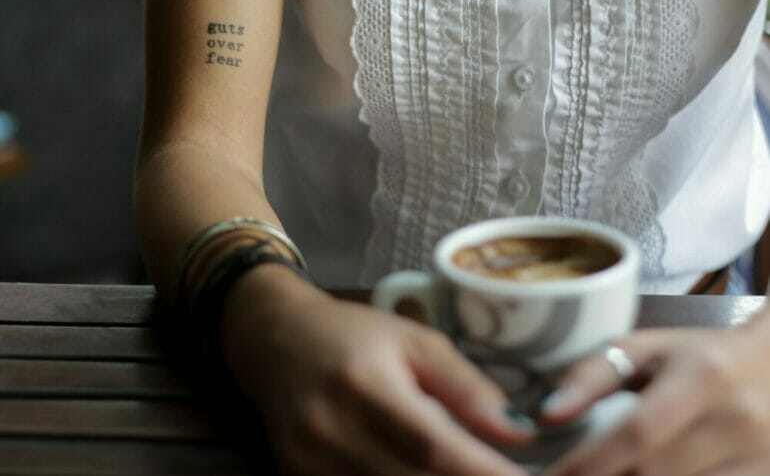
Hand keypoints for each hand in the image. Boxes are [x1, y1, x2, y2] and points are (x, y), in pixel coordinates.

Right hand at [221, 266, 533, 475]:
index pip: (435, 447)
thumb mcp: (415, 341)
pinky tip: (425, 473)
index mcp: (365, 386)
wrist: (275, 342)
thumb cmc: (352, 334)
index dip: (485, 472)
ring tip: (470, 469)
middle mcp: (332, 434)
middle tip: (510, 475)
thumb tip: (519, 433)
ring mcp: (310, 467)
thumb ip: (465, 386)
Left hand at [540, 321, 769, 475]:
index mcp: (704, 377)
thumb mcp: (647, 348)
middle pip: (655, 475)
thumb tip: (547, 415)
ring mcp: (761, 460)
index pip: (637, 433)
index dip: (588, 463)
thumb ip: (593, 375)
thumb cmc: (700, 355)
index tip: (551, 475)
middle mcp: (739, 422)